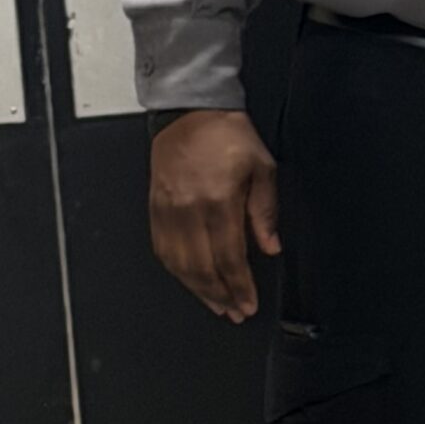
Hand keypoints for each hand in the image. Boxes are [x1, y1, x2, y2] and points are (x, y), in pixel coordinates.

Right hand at [148, 110, 280, 321]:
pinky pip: (163, 249)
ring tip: (216, 304)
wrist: (190, 111)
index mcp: (218, 200)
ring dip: (198, 289)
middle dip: (220, 296)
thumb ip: (265, 211)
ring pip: (179, 264)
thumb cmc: (228, 135)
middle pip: (202, 268)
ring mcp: (167, 210)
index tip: (249, 303)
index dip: (239, 287)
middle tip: (235, 312)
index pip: (229, 258)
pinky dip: (177, 271)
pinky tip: (190, 281)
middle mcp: (188, 209)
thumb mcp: (262, 168)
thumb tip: (270, 248)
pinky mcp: (154, 207)